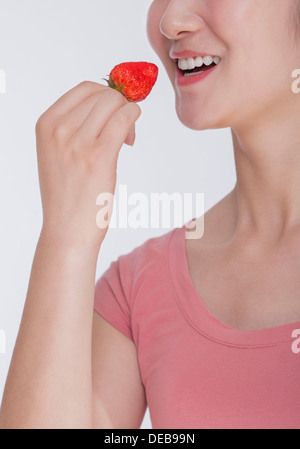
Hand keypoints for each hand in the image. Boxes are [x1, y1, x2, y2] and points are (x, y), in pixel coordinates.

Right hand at [35, 81, 140, 249]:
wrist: (67, 230)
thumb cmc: (66, 196)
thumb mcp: (58, 154)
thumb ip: (75, 128)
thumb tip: (109, 106)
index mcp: (46, 124)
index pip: (84, 89)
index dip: (107, 94)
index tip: (115, 110)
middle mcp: (59, 129)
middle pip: (102, 94)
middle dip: (120, 106)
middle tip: (123, 129)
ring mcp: (78, 142)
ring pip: (115, 103)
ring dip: (128, 114)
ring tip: (126, 137)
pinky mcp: (99, 156)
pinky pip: (124, 119)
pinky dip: (134, 119)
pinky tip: (131, 138)